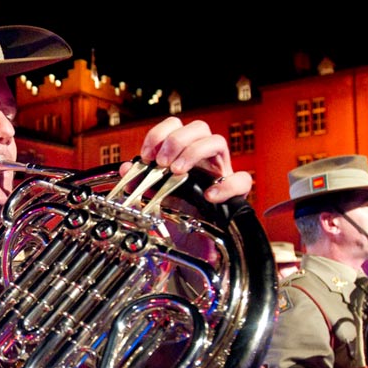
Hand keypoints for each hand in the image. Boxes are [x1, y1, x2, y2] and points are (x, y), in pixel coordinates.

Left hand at [121, 117, 252, 203]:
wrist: (191, 241)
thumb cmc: (177, 211)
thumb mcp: (154, 195)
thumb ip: (141, 180)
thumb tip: (125, 169)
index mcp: (184, 152)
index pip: (176, 126)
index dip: (159, 134)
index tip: (147, 155)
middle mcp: (204, 157)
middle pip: (199, 127)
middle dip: (177, 140)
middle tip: (163, 162)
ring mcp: (220, 170)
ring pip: (218, 141)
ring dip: (194, 152)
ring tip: (178, 171)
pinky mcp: (234, 191)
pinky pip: (242, 180)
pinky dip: (225, 186)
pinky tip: (209, 196)